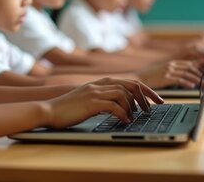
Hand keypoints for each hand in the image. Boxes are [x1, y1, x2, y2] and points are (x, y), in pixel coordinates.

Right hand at [44, 78, 162, 128]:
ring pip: (123, 93)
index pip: (128, 81)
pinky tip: (124, 121)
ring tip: (135, 117)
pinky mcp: (91, 103)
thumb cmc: (66, 109)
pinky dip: (123, 114)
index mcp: (99, 83)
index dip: (144, 89)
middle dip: (145, 95)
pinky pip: (113, 106)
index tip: (154, 99)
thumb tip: (119, 107)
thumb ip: (101, 99)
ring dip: (133, 106)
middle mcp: (98, 84)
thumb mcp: (86, 100)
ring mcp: (94, 92)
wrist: (49, 110)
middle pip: (130, 84)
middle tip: (153, 108)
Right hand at [137, 60, 202, 88]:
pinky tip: (192, 86)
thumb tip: (186, 77)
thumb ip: (174, 72)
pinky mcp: (165, 77)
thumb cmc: (151, 77)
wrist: (139, 78)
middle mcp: (171, 65)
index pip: (189, 63)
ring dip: (196, 78)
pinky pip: (179, 79)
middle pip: (190, 67)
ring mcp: (168, 70)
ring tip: (203, 83)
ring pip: (186, 73)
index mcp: (172, 63)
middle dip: (200, 73)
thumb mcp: (163, 71)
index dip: (199, 67)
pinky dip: (187, 82)